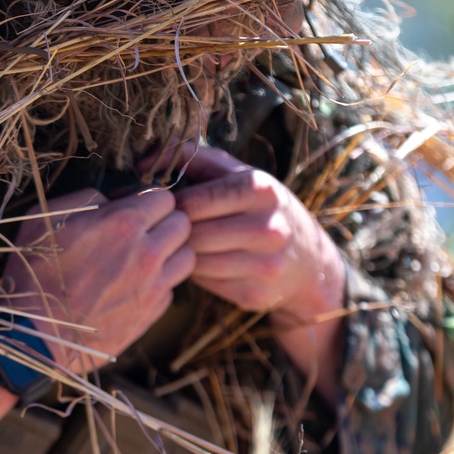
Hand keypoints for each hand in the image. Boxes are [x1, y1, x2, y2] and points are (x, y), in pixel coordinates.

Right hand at [1, 186, 193, 374]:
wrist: (33, 334)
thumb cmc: (33, 272)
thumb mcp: (47, 217)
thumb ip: (87, 199)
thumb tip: (113, 200)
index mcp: (124, 222)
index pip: (165, 197)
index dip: (149, 201)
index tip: (136, 209)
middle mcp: (147, 253)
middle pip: (183, 225)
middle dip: (166, 223)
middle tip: (143, 232)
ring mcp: (153, 287)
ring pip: (187, 258)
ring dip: (170, 254)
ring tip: (144, 259)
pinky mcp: (151, 315)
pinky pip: (171, 289)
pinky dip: (158, 285)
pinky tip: (133, 287)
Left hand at [174, 145, 345, 401]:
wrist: (308, 259)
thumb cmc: (261, 208)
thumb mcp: (239, 174)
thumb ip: (193, 158)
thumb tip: (145, 159)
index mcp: (259, 188)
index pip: (190, 201)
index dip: (174, 205)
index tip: (173, 206)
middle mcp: (267, 227)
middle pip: (191, 234)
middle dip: (178, 231)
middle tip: (177, 229)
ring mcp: (264, 264)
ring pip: (195, 262)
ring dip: (186, 254)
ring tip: (194, 243)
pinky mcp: (256, 294)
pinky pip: (205, 284)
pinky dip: (199, 274)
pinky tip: (209, 262)